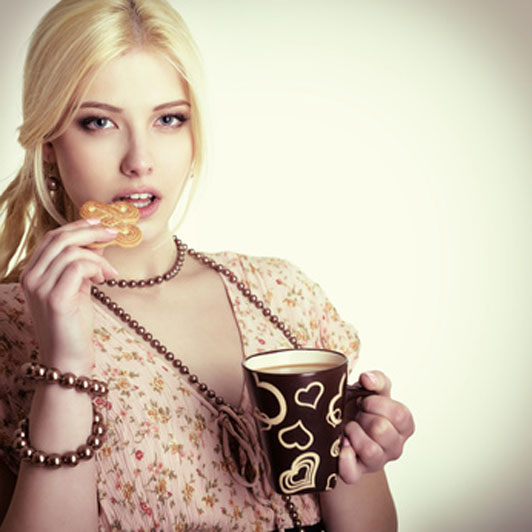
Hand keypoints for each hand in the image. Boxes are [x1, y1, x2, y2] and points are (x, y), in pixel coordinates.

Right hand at [20, 219, 118, 369]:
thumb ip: (83, 264)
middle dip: (90, 231)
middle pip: (59, 238)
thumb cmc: (75, 324)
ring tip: (109, 274)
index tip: (100, 222)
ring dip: (98, 257)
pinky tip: (104, 279)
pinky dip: (96, 268)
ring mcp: (39, 288)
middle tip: (113, 233)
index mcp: (33, 272)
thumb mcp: (78, 286)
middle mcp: (30, 277)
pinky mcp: (54, 298)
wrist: (69, 357)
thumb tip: (99, 239)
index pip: (52, 238)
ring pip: (71, 252)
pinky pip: (77, 267)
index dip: (77, 226)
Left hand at [338, 371, 414, 483]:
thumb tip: (368, 379)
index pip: (400, 415)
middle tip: (357, 415)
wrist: (339, 423)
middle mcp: (395, 447)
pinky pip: (352, 473)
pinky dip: (343, 459)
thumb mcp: (371, 389)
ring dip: (354, 433)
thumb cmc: (359, 406)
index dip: (378, 404)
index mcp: (403, 426)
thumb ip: (377, 379)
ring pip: (370, 451)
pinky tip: (341, 445)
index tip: (365, 400)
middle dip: (363, 417)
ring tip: (348, 427)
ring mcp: (377, 462)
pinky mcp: (356, 473)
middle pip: (382, 430)